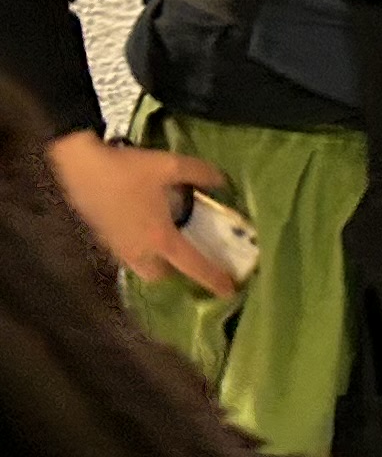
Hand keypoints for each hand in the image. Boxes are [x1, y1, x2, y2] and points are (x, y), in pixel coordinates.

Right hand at [46, 131, 237, 293]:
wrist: (77, 164)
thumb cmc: (126, 169)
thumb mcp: (170, 166)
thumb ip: (200, 174)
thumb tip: (221, 181)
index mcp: (160, 238)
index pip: (193, 265)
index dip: (214, 279)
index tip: (228, 292)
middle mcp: (138, 249)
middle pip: (159, 275)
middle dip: (173, 271)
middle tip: (185, 255)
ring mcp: (115, 245)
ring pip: (138, 265)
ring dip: (152, 260)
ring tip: (161, 241)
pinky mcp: (99, 236)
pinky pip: (122, 251)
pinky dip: (134, 246)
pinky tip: (137, 226)